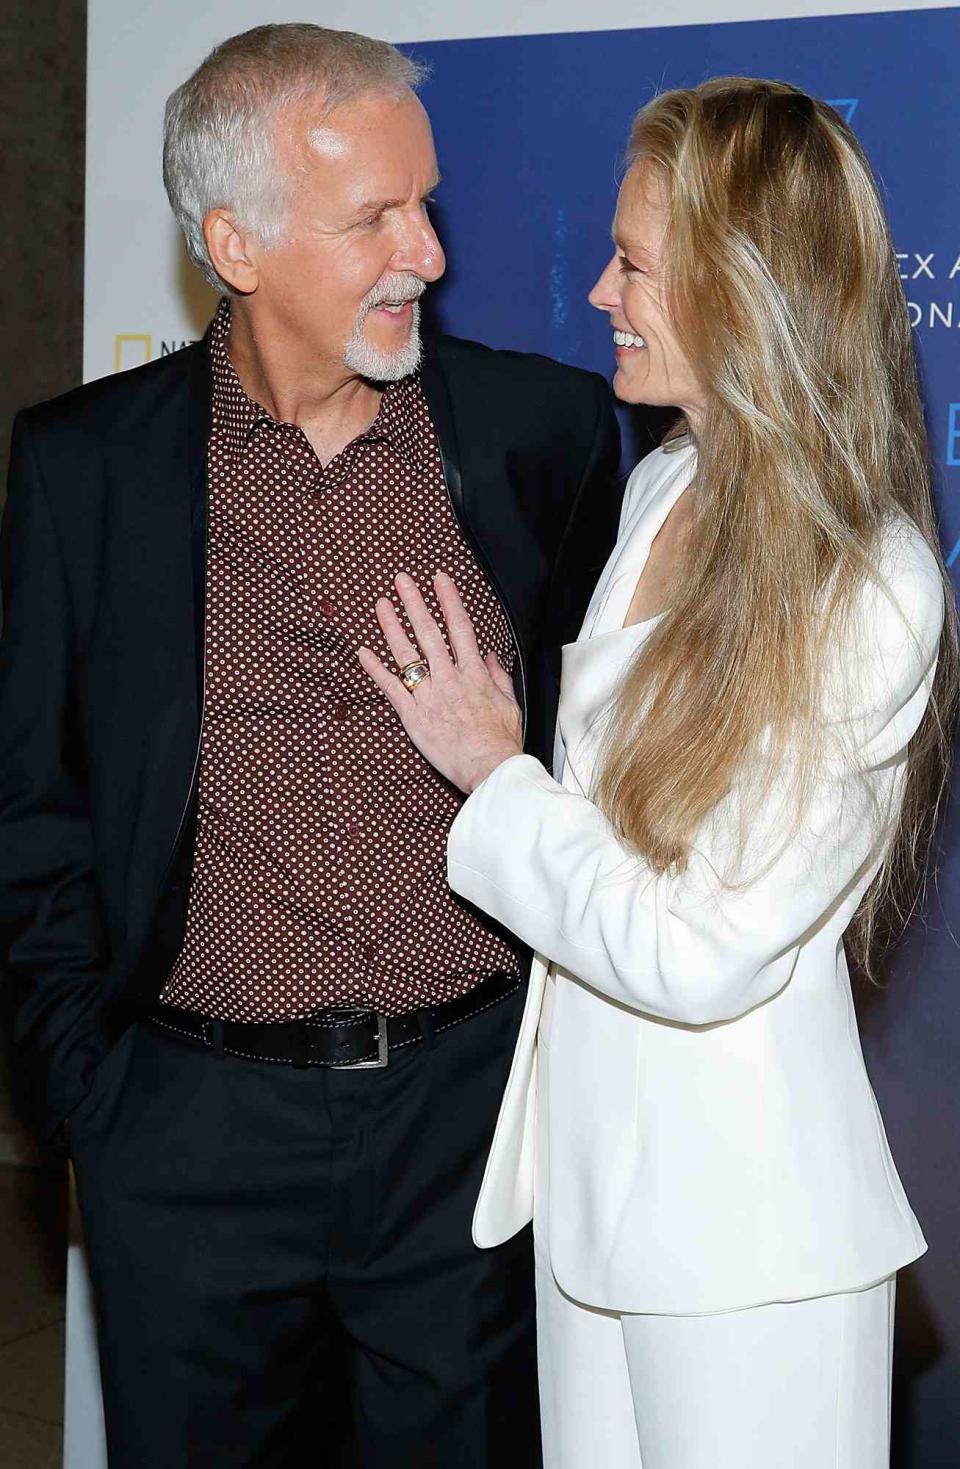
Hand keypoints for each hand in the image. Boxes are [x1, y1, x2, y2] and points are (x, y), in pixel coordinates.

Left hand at [358, 571, 522, 793]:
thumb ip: (499, 676)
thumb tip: (490, 656)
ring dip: (392, 626)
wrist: (489, 766)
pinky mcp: (413, 715)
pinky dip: (376, 669)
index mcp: (474, 673)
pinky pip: (391, 687)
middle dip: (415, 602)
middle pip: (429, 632)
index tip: (439, 580)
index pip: (459, 627)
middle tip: (402, 581)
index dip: (448, 600)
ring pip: (407, 654)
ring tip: (381, 604)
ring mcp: (429, 695)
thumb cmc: (501, 740)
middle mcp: (449, 678)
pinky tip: (364, 652)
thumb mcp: (510, 703)